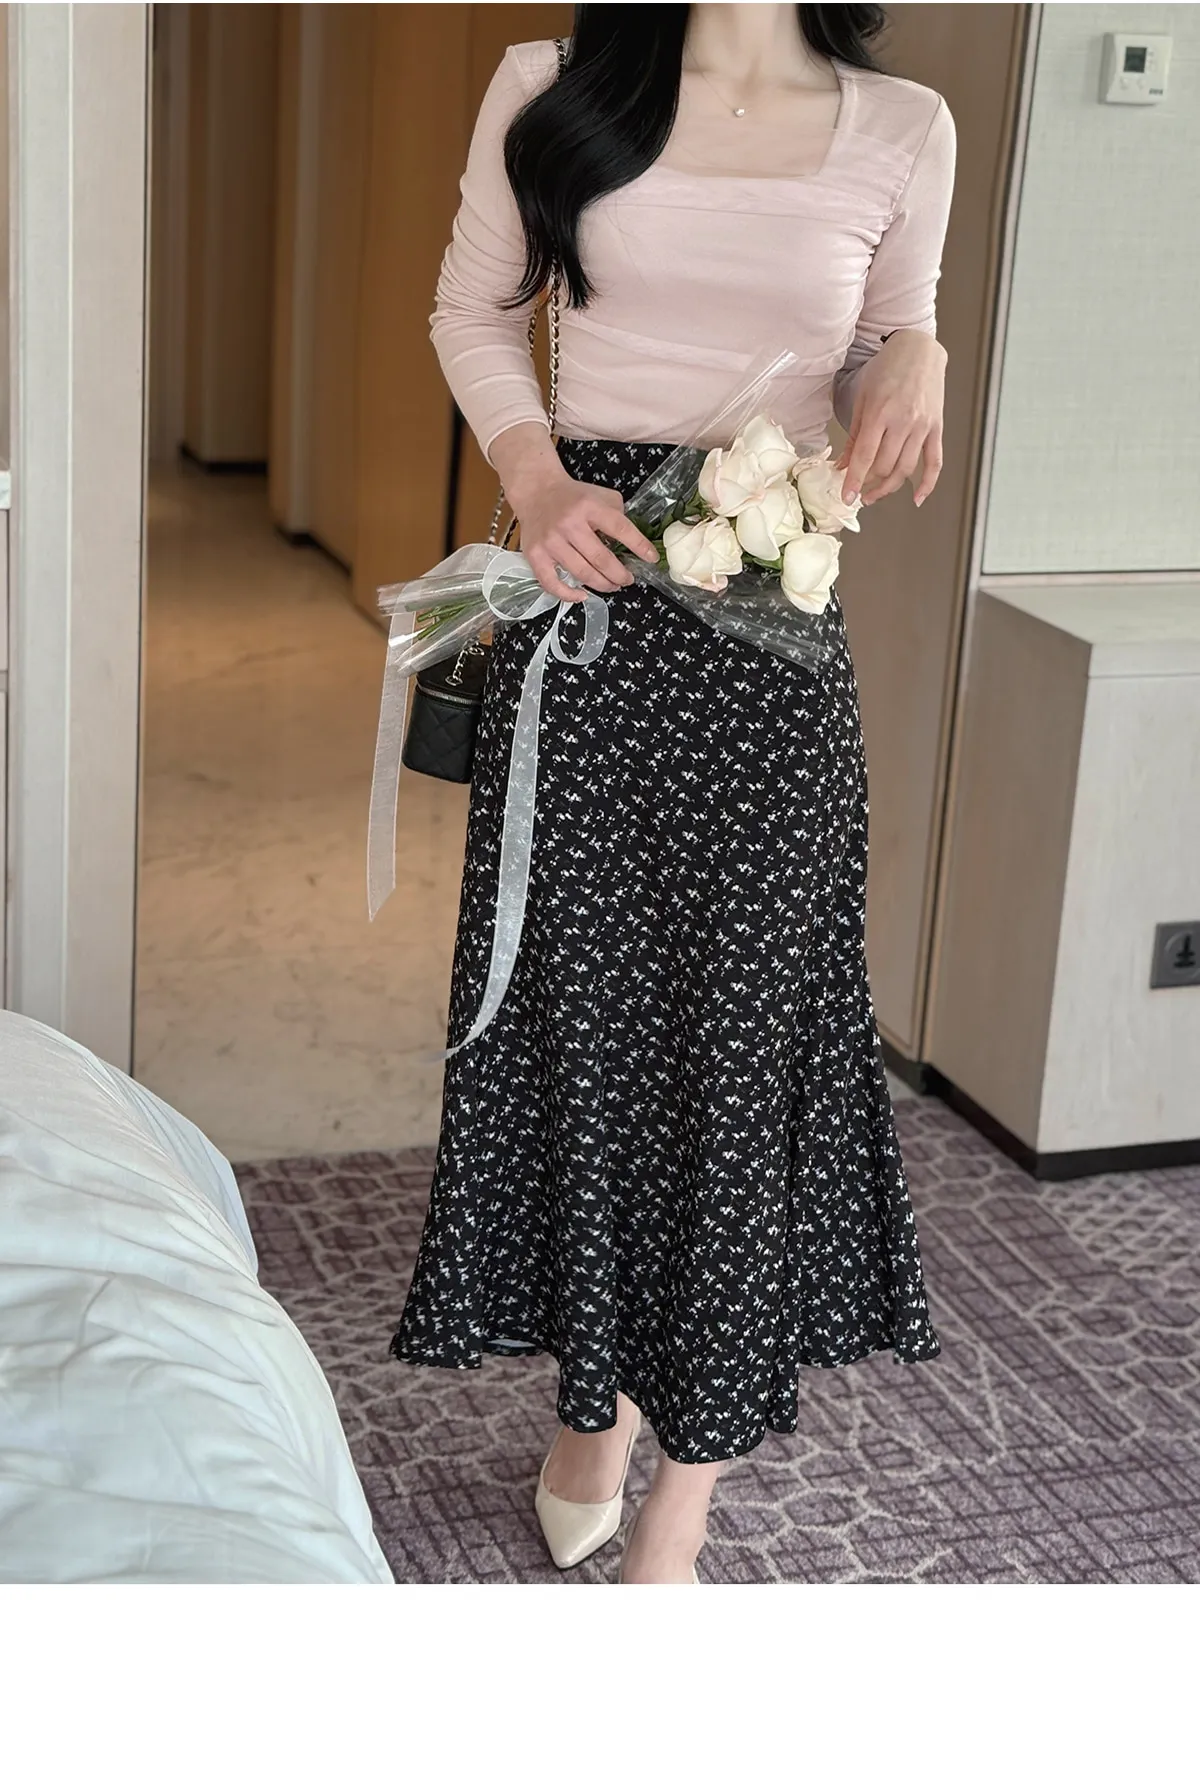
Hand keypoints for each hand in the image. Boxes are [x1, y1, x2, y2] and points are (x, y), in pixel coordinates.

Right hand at [489, 422, 658, 604]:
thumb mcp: (599, 494)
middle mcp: (570, 524)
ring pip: (582, 573)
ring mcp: (551, 541)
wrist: (535, 491)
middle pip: (601, 559)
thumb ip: (617, 512)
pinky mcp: (535, 555)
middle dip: (620, 575)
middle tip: (628, 580)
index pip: (620, 529)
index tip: (651, 559)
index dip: (639, 547)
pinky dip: (568, 595)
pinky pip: (552, 583)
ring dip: (602, 585)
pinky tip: (582, 595)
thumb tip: (633, 539)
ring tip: (612, 586)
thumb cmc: (572, 496)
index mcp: (589, 506)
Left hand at [832, 331, 946, 508]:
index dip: (854, 480)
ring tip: (875, 495)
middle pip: (885, 466)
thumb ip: (855, 434)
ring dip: (889, 487)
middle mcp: (903, 421)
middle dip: (869, 484)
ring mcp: (922, 426)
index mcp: (880, 412)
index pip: (866, 456)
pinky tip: (917, 498)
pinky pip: (935, 461)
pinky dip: (928, 483)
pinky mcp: (936, 427)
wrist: (919, 350)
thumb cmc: (888, 369)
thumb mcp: (863, 397)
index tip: (846, 497)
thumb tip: (843, 464)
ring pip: (906, 469)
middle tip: (858, 491)